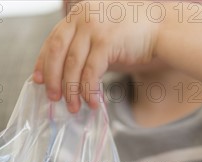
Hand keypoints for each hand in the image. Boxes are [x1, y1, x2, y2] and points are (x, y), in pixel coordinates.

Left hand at [33, 0, 163, 110]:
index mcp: (78, 13)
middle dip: (53, 79)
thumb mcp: (103, 32)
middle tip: (53, 99)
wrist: (163, 28)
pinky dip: (88, 90)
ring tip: (73, 107)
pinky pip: (91, 72)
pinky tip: (92, 103)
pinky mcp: (107, 42)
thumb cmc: (135, 33)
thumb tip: (65, 73)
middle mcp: (83, 17)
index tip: (38, 80)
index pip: (52, 39)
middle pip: (57, 52)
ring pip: (72, 65)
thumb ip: (85, 45)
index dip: (42, 62)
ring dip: (71, 90)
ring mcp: (94, 28)